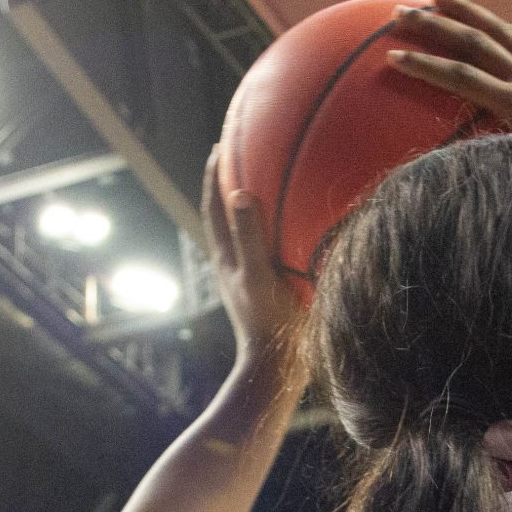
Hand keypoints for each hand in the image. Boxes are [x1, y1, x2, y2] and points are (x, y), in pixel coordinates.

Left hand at [202, 147, 301, 363]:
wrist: (279, 366)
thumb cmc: (269, 323)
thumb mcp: (259, 276)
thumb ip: (250, 237)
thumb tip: (240, 193)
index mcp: (226, 259)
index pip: (213, 207)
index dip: (213, 176)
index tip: (220, 146)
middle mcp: (234, 264)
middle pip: (226, 215)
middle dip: (230, 184)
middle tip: (242, 156)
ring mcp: (250, 277)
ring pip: (246, 232)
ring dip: (253, 207)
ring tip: (269, 183)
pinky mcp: (268, 289)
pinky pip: (269, 247)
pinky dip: (276, 229)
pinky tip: (298, 227)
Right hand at [386, 0, 511, 162]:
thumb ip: (488, 157)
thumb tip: (441, 161)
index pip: (462, 77)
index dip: (425, 66)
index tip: (392, 59)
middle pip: (474, 41)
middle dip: (433, 26)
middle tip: (397, 16)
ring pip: (497, 28)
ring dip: (463, 9)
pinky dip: (492, 23)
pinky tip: (475, 17)